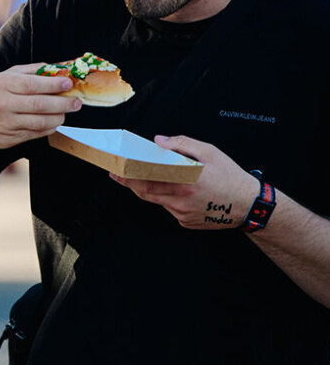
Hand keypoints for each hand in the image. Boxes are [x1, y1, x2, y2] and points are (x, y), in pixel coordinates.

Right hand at [0, 63, 80, 150]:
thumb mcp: (5, 76)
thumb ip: (31, 70)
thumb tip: (58, 68)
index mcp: (3, 85)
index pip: (32, 85)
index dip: (53, 85)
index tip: (68, 84)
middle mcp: (3, 104)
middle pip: (39, 105)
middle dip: (62, 104)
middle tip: (76, 102)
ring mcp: (6, 124)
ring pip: (39, 122)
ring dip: (58, 118)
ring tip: (66, 112)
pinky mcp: (9, 138)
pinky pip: (35, 134)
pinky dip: (48, 128)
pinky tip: (53, 122)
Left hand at [110, 135, 258, 229]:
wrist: (250, 206)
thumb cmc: (230, 176)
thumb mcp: (210, 153)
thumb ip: (182, 144)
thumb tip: (158, 141)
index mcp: (185, 181)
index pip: (148, 178)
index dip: (129, 175)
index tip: (115, 170)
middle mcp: (181, 200)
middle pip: (146, 192)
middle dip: (129, 183)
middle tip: (116, 174)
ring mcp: (182, 214)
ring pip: (158, 200)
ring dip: (149, 190)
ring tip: (143, 179)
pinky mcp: (186, 223)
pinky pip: (170, 209)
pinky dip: (168, 199)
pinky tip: (178, 192)